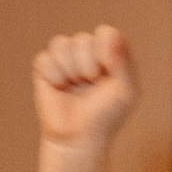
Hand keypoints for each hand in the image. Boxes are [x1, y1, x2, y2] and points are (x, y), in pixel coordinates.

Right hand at [32, 26, 138, 151]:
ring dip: (70, 71)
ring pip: (61, 44)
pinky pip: (45, 58)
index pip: (106, 33)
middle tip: (91, 86)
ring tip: (75, 87)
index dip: (105, 52)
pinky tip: (60, 88)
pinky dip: (53, 76)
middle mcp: (88, 51)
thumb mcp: (125, 91)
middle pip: (83, 39)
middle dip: (88, 67)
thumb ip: (122, 62)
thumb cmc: (106, 115)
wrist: (79, 137)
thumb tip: (110, 34)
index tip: (108, 74)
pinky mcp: (45, 68)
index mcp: (111, 52)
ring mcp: (66, 58)